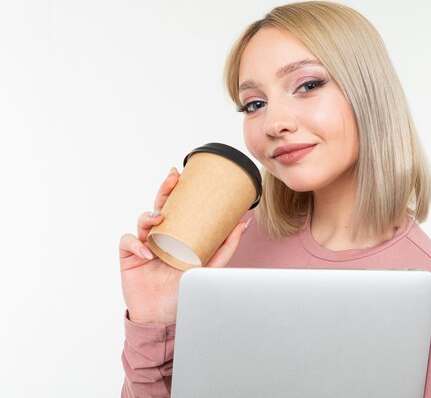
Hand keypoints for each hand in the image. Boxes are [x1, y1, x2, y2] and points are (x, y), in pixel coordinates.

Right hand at [119, 167, 247, 324]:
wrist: (163, 316)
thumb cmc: (183, 290)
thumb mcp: (209, 266)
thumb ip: (226, 247)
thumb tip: (243, 223)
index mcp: (177, 234)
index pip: (176, 207)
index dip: (175, 189)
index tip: (181, 173)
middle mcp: (160, 235)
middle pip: (159, 206)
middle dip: (164, 190)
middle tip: (172, 178)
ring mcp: (143, 244)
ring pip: (143, 220)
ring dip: (149, 216)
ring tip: (159, 219)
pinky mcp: (129, 256)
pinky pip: (128, 242)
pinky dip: (135, 243)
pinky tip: (146, 251)